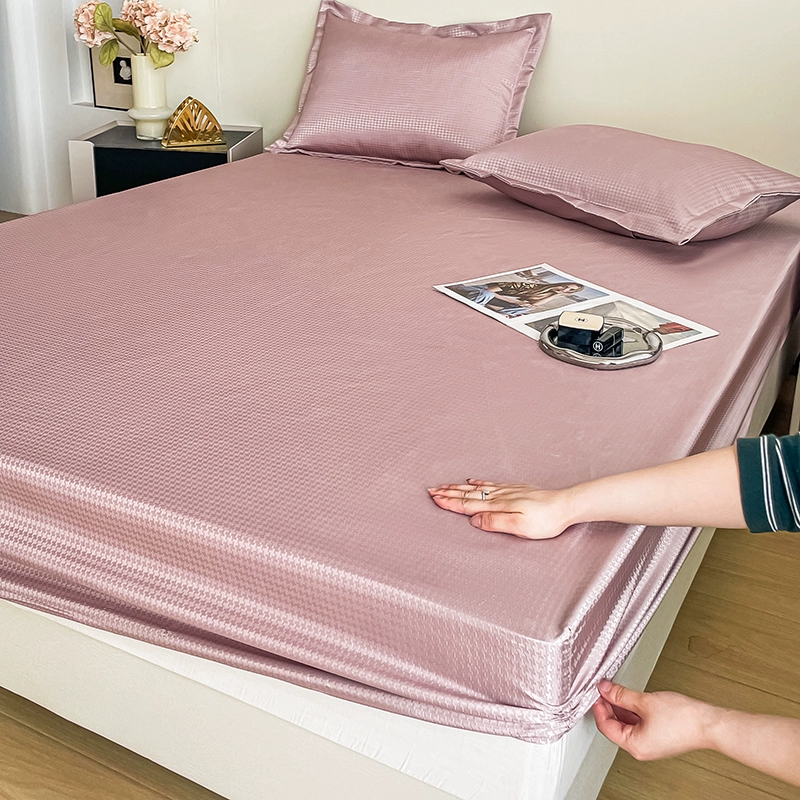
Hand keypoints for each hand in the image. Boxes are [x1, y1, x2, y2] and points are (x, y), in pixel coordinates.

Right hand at [426, 479, 571, 539]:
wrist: (566, 505)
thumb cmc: (545, 520)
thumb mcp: (520, 526)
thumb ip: (495, 522)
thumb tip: (474, 520)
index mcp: (498, 506)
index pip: (468, 505)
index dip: (450, 502)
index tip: (435, 498)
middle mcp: (500, 496)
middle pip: (468, 495)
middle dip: (448, 493)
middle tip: (431, 490)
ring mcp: (507, 491)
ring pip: (477, 489)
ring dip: (459, 488)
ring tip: (445, 486)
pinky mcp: (515, 490)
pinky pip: (490, 485)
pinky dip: (478, 483)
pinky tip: (473, 481)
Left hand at [592, 680, 714, 760]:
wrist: (709, 724)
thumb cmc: (683, 719)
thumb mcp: (644, 701)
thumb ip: (620, 695)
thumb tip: (605, 690)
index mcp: (635, 746)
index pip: (606, 727)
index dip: (599, 707)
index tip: (597, 693)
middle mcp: (641, 749)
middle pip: (615, 726)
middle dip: (609, 706)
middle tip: (606, 689)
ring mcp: (650, 744)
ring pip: (627, 724)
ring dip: (620, 707)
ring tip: (618, 691)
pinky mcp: (658, 738)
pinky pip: (639, 724)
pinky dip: (632, 711)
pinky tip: (632, 698)